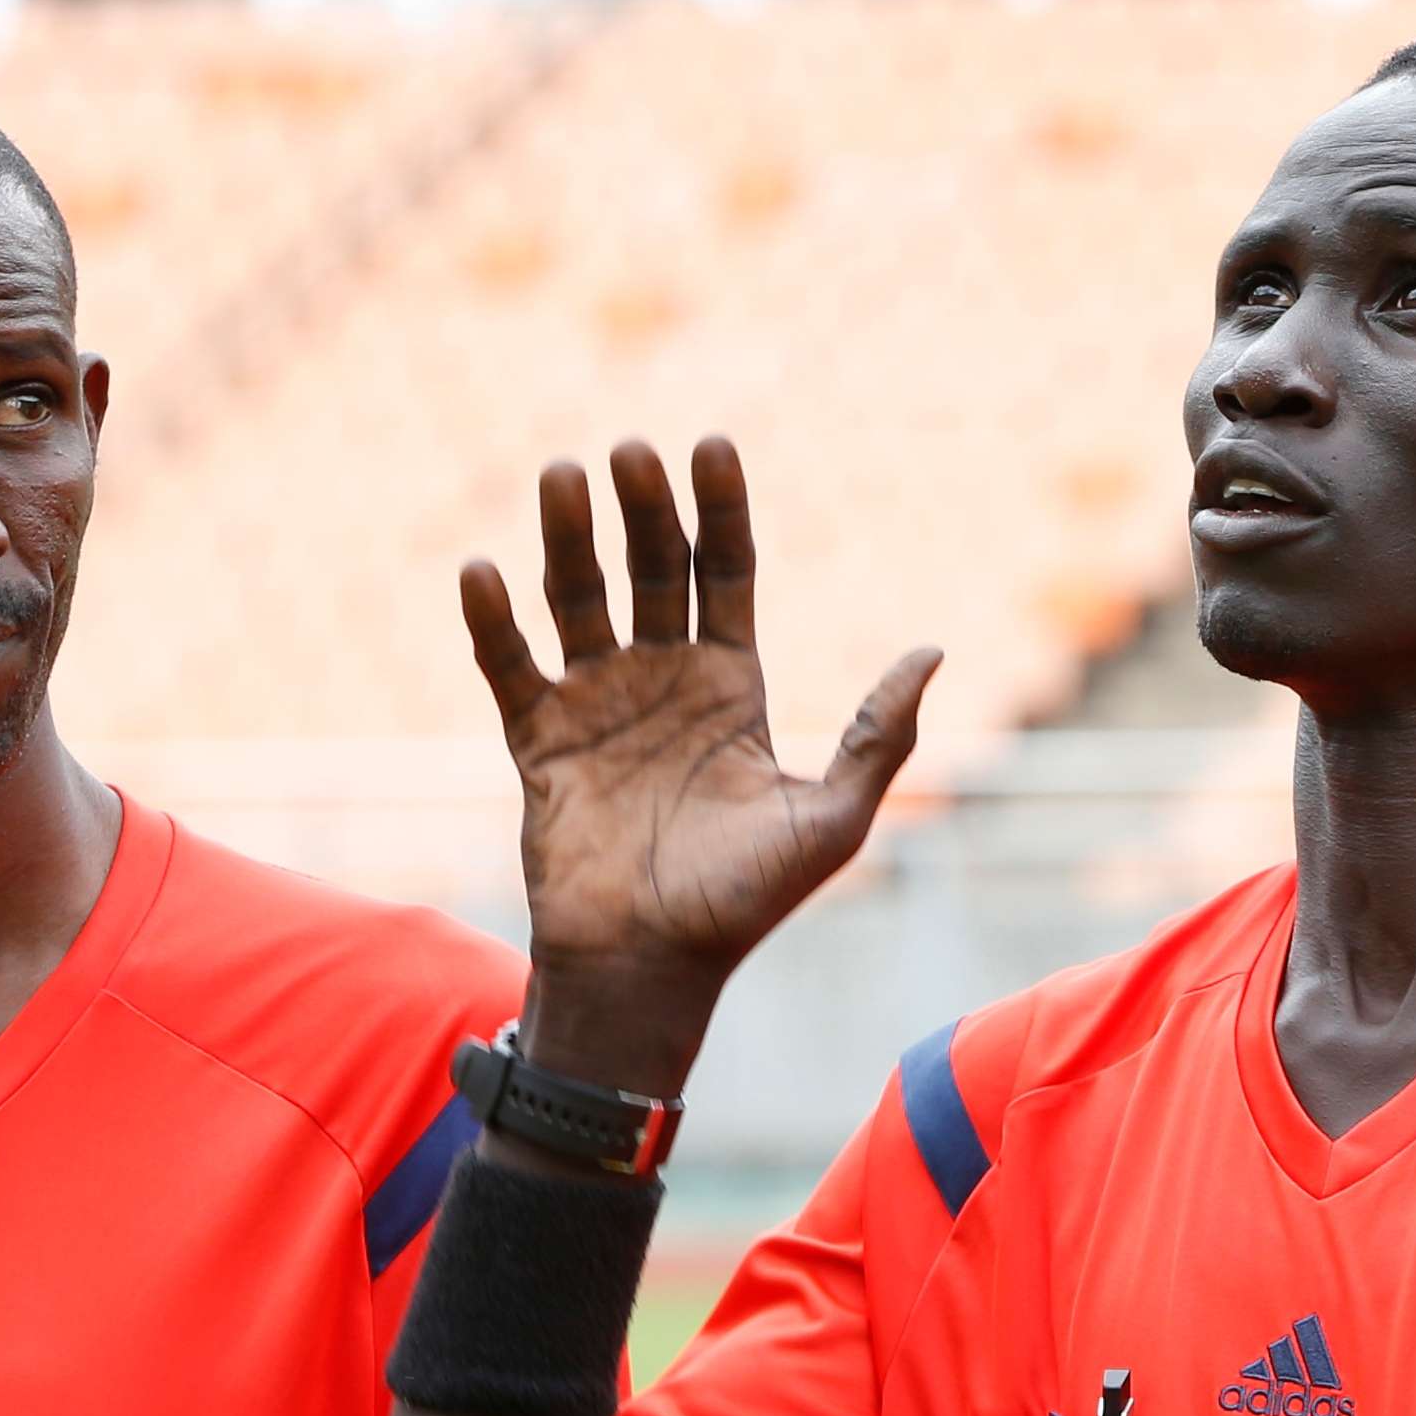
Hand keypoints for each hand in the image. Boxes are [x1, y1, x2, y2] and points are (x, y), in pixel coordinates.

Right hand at [461, 436, 941, 1097]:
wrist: (651, 971)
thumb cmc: (745, 904)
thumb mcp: (832, 817)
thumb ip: (879, 734)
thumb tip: (934, 647)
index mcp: (732, 686)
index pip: (725, 572)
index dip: (719, 510)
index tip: (711, 445)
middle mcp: (661, 681)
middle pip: (649, 569)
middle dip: (641, 508)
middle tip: (630, 450)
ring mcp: (595, 706)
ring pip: (576, 599)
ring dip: (567, 538)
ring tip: (562, 475)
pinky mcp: (538, 743)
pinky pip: (510, 669)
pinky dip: (493, 622)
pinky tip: (482, 570)